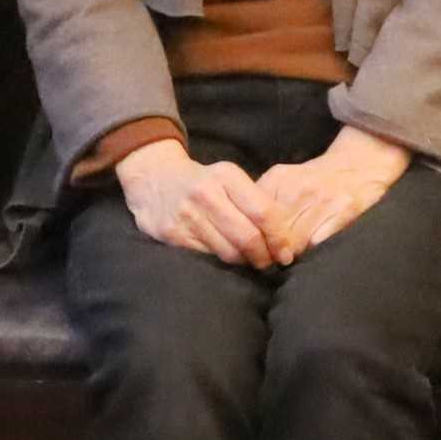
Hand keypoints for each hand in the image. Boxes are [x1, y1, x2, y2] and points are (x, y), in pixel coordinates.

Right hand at [114, 137, 276, 266]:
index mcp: (226, 176)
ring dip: (245, 262)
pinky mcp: (173, 235)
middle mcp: (207, 194)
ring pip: (228, 251)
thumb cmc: (201, 181)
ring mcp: (188, 215)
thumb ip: (253, 200)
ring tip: (252, 262)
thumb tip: (284, 236)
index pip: (263, 212)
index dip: (280, 237)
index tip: (288, 252)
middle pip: (248, 236)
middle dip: (265, 255)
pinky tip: (228, 261)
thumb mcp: (227, 177)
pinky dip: (222, 263)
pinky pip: (208, 257)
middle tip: (272, 263)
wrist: (152, 178)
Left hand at [253, 128, 411, 262]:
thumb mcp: (283, 180)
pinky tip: (307, 257)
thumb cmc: (315, 179)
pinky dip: (309, 254)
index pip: (253, 219)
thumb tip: (235, 231)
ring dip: (287, 256)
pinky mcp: (344, 211)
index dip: (250, 240)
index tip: (250, 252)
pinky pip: (317, 244)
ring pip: (293, 243)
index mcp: (279, 179)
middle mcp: (299, 188)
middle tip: (266, 263)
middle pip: (271, 233)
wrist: (360, 164)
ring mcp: (323, 199)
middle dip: (266, 252)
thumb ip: (261, 200)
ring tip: (285, 261)